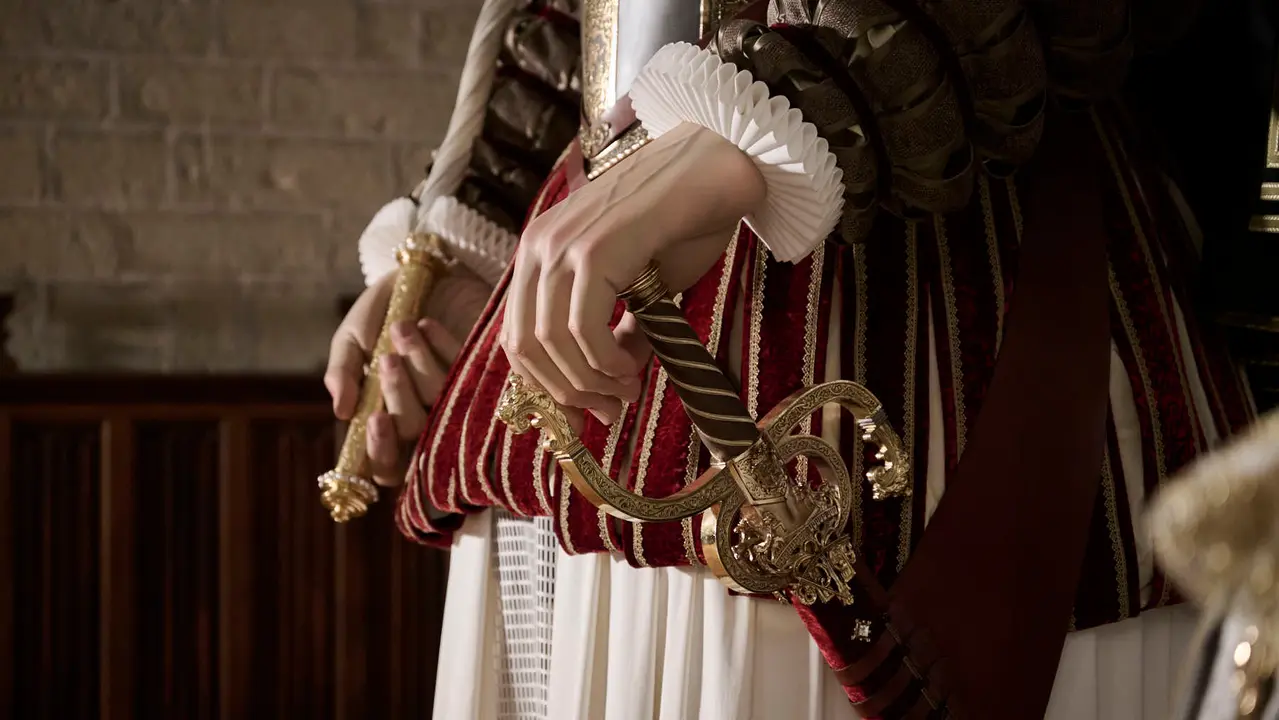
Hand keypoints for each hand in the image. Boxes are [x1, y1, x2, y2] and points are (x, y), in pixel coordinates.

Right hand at [325, 268, 489, 485]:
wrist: (424, 269)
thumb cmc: (384, 311)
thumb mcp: (353, 338)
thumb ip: (343, 372)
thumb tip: (342, 412)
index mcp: (387, 420)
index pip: (386, 464)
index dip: (381, 451)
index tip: (375, 418)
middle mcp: (424, 416)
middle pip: (414, 433)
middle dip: (398, 394)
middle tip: (387, 359)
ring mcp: (456, 396)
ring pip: (441, 403)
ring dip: (418, 365)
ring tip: (403, 327)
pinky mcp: (483, 371)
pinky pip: (464, 372)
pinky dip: (441, 347)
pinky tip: (427, 325)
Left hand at [500, 122, 763, 423]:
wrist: (719, 166)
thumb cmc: (684, 222)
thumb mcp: (643, 289)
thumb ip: (620, 332)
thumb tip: (613, 383)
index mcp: (540, 252)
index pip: (518, 336)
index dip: (546, 386)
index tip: (585, 412)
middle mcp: (538, 246)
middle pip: (524, 346)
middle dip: (566, 393)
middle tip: (608, 412)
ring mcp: (561, 245)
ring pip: (551, 342)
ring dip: (589, 382)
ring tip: (627, 392)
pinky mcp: (593, 250)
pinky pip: (584, 327)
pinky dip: (605, 362)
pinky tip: (631, 369)